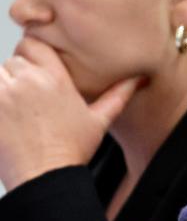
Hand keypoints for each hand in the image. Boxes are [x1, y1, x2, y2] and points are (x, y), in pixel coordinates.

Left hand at [0, 37, 139, 190]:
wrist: (45, 177)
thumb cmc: (71, 151)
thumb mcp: (100, 121)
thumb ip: (118, 95)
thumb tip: (139, 79)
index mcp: (56, 79)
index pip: (33, 43)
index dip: (32, 53)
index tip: (35, 69)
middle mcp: (29, 81)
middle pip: (13, 60)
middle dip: (17, 74)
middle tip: (27, 98)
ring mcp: (5, 93)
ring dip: (3, 85)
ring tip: (15, 108)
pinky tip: (7, 116)